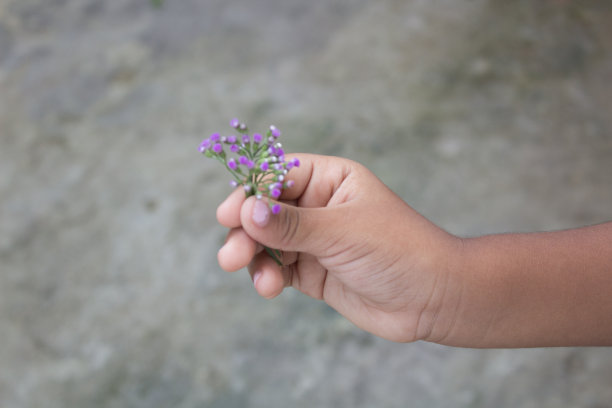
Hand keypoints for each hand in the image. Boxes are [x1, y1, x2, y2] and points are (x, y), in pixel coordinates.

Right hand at [216, 154, 462, 341]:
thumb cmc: (399, 251)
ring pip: (266, 242)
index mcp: (330, 179)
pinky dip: (267, 277)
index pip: (277, 176)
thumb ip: (292, 224)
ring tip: (259, 280)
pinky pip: (277, 268)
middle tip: (232, 257)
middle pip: (265, 211)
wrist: (433, 300)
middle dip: (246, 232)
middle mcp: (318, 206)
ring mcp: (314, 240)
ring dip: (254, 258)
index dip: (251, 193)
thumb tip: (246, 211)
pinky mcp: (312, 271)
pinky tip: (270, 288)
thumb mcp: (344, 232)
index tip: (229, 215)